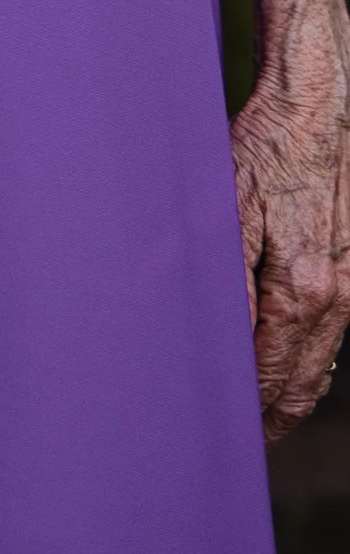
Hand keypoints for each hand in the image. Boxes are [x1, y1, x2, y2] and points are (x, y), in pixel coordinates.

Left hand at [233, 22, 349, 437]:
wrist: (319, 109)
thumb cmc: (265, 153)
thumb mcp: (227, 211)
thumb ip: (226, 282)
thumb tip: (217, 341)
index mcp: (301, 292)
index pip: (271, 376)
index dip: (247, 411)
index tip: (222, 437)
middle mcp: (334, 299)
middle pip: (301, 383)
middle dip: (271, 417)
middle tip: (238, 444)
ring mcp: (349, 286)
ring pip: (320, 364)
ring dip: (291, 394)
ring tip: (259, 420)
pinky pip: (332, 336)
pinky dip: (310, 363)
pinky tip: (290, 372)